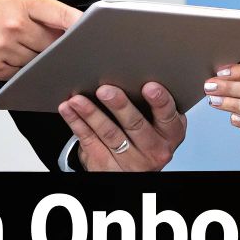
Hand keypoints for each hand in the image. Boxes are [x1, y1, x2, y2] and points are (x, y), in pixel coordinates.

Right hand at [0, 0, 80, 79]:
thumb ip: (41, 6)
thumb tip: (68, 25)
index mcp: (23, 2)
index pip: (62, 15)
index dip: (80, 26)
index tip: (94, 32)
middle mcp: (14, 25)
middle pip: (52, 45)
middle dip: (55, 45)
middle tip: (49, 41)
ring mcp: (2, 48)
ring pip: (36, 62)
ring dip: (34, 57)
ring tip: (17, 42)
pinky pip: (18, 73)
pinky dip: (17, 67)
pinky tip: (6, 53)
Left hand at [58, 82, 184, 171]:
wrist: (132, 168)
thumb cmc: (146, 135)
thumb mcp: (159, 123)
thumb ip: (154, 104)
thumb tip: (134, 70)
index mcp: (170, 134)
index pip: (168, 117)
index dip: (160, 101)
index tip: (149, 86)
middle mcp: (153, 149)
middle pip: (136, 125)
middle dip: (119, 106)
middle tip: (105, 90)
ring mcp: (129, 160)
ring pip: (109, 134)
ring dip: (91, 114)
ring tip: (78, 99)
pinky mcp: (106, 164)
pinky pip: (89, 141)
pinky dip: (77, 123)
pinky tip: (69, 109)